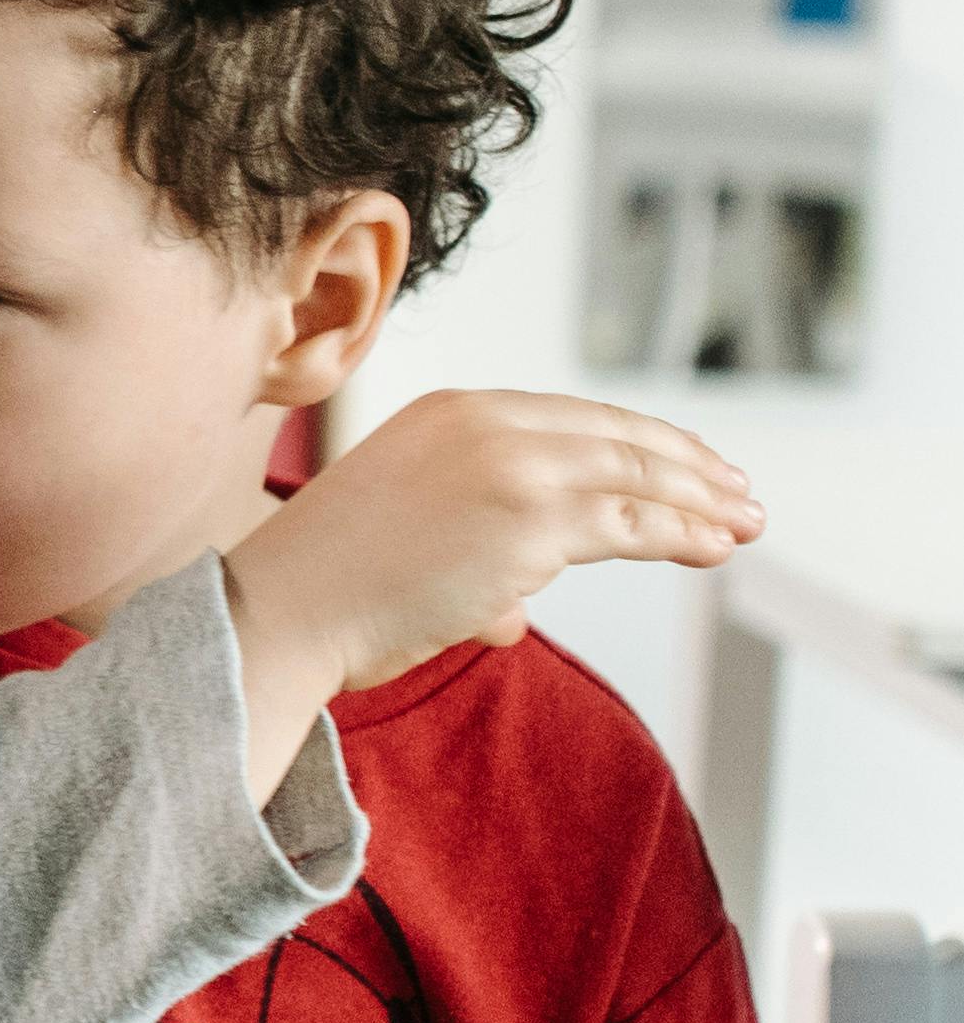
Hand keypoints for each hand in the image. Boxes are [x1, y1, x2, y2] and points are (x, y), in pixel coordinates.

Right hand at [224, 391, 758, 798]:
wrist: (280, 612)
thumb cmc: (327, 590)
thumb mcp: (404, 531)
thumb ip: (470, 551)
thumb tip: (514, 610)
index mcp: (451, 411)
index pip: (574, 417)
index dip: (642, 442)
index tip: (686, 466)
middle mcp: (486, 423)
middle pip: (619, 435)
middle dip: (689, 466)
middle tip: (737, 493)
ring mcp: (512, 466)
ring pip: (637, 476)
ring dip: (702, 502)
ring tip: (742, 523)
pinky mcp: (533, 520)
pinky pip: (633, 524)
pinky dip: (685, 533)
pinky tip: (714, 546)